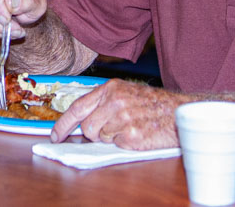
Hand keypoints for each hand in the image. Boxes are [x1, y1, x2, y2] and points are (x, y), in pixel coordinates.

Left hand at [50, 79, 188, 149]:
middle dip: (95, 132)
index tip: (55, 135)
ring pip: (100, 137)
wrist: (179, 112)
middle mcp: (115, 101)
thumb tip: (80, 120)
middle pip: (87, 127)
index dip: (63, 123)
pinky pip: (116, 145)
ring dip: (112, 137)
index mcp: (110, 88)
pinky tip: (138, 133)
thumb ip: (103, 102)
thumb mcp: (126, 91)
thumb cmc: (152, 103)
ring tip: (130, 127)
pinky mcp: (132, 136)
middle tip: (114, 127)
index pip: (78, 107)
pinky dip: (125, 143)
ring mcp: (123, 119)